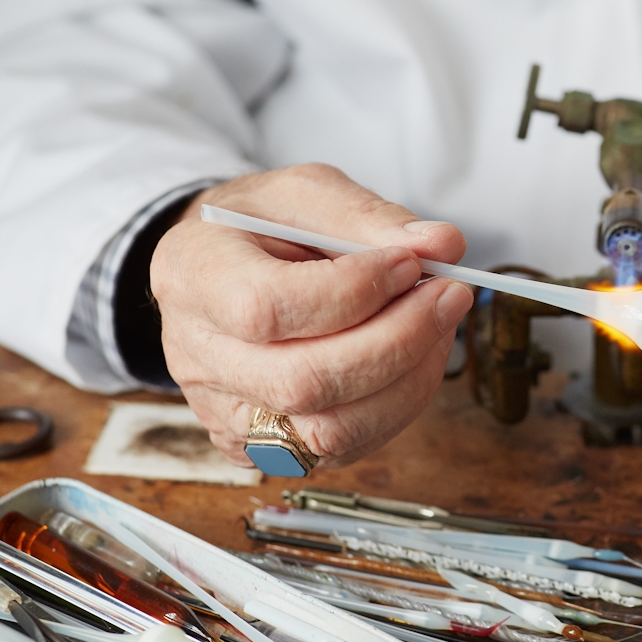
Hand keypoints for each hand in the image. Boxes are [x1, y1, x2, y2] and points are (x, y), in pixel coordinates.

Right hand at [151, 164, 471, 466]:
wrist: (225, 264)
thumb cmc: (264, 224)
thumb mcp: (307, 194)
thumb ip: (370, 217)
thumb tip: (443, 246)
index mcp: (192, 272)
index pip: (267, 307)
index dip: (352, 292)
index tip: (407, 263)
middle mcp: (196, 353)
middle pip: (302, 382)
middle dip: (397, 341)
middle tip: (448, 295)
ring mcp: (223, 410)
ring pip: (328, 432)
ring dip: (407, 379)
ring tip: (437, 324)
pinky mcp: (258, 445)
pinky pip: (341, 448)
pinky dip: (397, 405)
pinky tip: (414, 357)